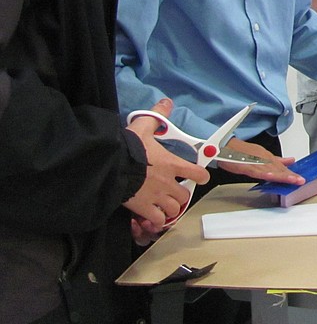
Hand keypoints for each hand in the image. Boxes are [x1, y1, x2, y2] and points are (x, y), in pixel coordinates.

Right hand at [124, 99, 210, 232]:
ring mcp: (156, 197)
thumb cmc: (127, 148)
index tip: (200, 177)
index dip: (201, 176)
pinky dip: (158, 220)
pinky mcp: (143, 208)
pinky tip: (154, 217)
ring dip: (172, 208)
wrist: (109, 166)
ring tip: (165, 205)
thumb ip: (157, 117)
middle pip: (185, 195)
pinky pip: (158, 220)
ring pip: (175, 209)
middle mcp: (168, 182)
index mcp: (171, 164)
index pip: (198, 173)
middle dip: (182, 195)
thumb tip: (166, 103)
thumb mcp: (143, 128)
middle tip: (175, 192)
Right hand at [218, 139, 304, 184]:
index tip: (300, 180)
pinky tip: (270, 176)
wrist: (225, 146)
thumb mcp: (262, 154)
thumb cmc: (242, 151)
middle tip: (300, 181)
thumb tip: (291, 160)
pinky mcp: (245, 165)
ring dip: (281, 175)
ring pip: (270, 170)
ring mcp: (255, 162)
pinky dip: (263, 173)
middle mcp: (263, 159)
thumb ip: (277, 160)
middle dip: (289, 175)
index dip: (290, 174)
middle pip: (278, 169)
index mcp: (267, 157)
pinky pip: (255, 170)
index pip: (281, 167)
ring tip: (292, 180)